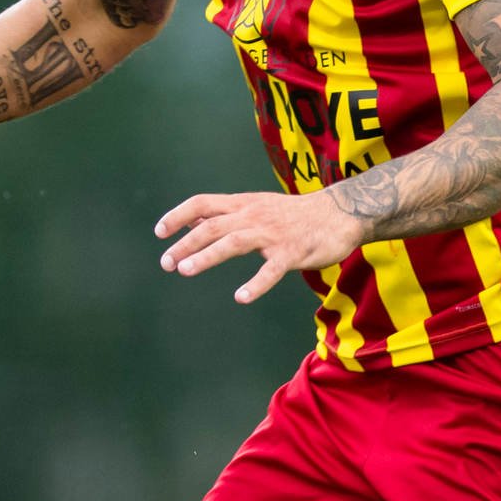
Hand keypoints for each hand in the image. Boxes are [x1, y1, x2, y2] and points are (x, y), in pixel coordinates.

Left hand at [155, 191, 363, 304]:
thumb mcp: (258, 206)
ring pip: (234, 242)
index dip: (179, 215)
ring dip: (207, 255)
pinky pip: (271, 269)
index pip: (204, 203)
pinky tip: (241, 296)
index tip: (160, 232)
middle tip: (166, 262)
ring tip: (185, 270)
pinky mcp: (293, 252)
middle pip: (213, 225)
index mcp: (245, 204)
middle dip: (185, 243)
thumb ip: (227, 214)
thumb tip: (193, 220)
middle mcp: (255, 215)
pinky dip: (256, 283)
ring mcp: (274, 234)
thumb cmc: (296, 214)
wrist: (340, 213)